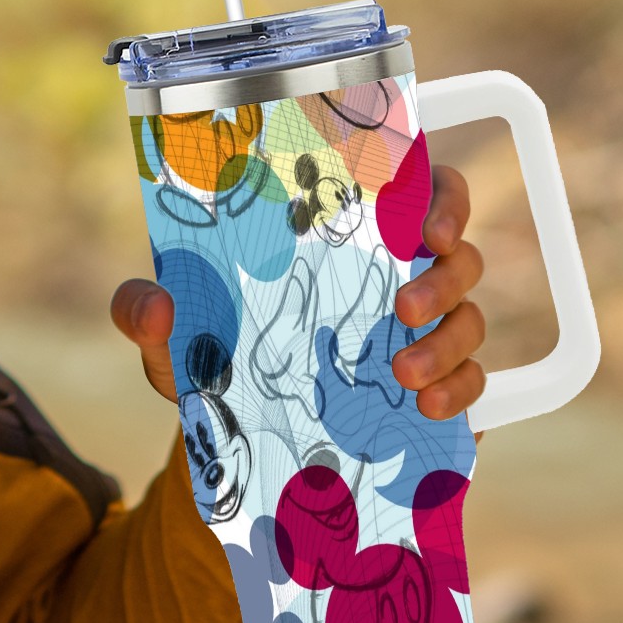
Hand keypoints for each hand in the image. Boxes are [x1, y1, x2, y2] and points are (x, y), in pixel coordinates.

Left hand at [110, 163, 486, 426]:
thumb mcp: (171, 337)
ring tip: (402, 373)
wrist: (232, 434)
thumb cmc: (208, 356)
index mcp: (344, 235)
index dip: (440, 196)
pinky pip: (477, 380)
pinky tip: (426, 406)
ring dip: (449, 340)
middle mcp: (395, 272)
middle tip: (403, 308)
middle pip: (459, 251)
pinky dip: (461, 389)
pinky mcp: (435, 386)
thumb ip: (145, 314)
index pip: (418, 189)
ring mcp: (422, 330)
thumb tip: (154, 307)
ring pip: (471, 316)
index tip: (426, 225)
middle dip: (445, 276)